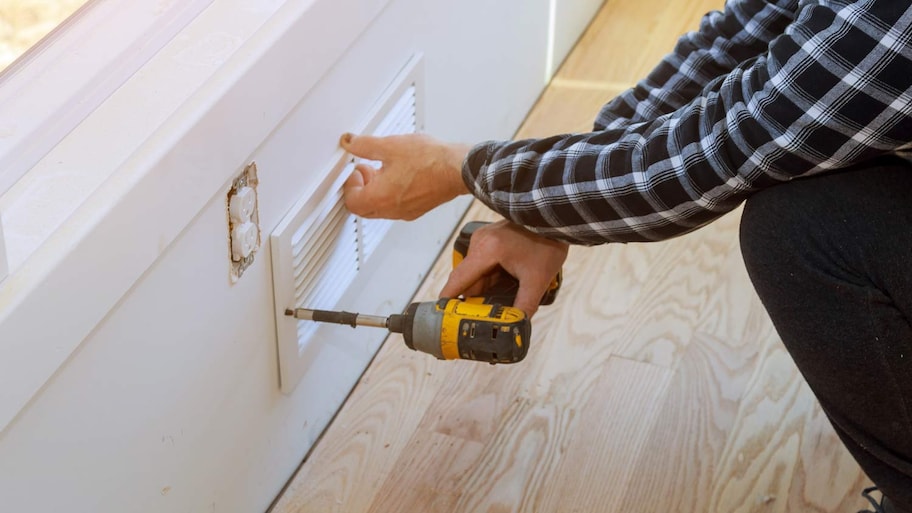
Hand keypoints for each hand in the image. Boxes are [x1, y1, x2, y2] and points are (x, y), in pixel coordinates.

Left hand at [340, 133, 471, 219]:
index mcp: (380, 198)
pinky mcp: (419, 209)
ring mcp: (406, 212)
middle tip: (366, 171)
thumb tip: (351, 143)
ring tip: (384, 169)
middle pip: (364, 208)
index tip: (356, 170)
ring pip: (381, 208)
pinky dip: (391, 194)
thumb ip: (365, 145)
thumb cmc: (430, 161)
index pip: (352, 201)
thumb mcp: (390, 146)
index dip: (349, 185)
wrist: (458, 169)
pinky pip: (396, 207)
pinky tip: (401, 175)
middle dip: (361, 189)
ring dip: (376, 191)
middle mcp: (392, 210)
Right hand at [440, 220, 568, 317]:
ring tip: (499, 302)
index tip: (441, 315)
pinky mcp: (489, 238)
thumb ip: (524, 306)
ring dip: (484, 288)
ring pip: (476, 272)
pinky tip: (504, 285)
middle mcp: (479, 242)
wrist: (553, 219)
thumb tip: (516, 327)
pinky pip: (483, 263)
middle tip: (481, 318)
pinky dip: (489, 277)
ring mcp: (483, 238)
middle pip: (467, 279)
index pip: (459, 279)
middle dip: (474, 299)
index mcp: (487, 251)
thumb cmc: (547, 244)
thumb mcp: (537, 280)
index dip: (448, 299)